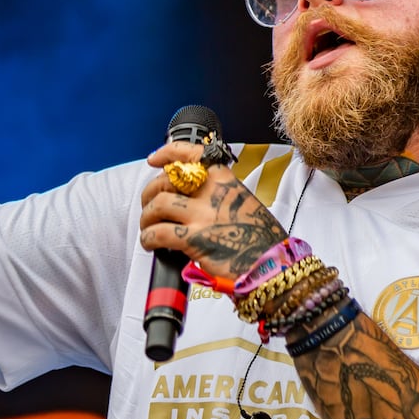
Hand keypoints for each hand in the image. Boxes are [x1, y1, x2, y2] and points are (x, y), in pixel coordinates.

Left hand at [139, 141, 286, 281]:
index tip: (154, 159)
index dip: (167, 153)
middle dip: (149, 194)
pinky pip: (158, 233)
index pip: (190, 154)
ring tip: (149, 228)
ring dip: (146, 217)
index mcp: (224, 180)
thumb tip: (186, 198)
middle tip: (149, 208)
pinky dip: (148, 238)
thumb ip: (217, 195)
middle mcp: (213, 192)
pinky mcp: (194, 239)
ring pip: (157, 205)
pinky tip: (151, 244)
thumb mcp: (242, 203)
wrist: (272, 265)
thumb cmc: (259, 239)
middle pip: (165, 181)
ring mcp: (203, 215)